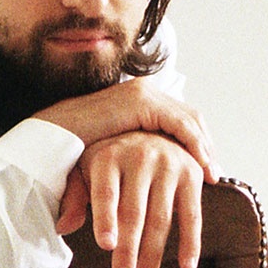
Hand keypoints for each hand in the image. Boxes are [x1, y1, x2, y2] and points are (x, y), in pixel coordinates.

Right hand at [33, 78, 219, 183]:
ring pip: (188, 119)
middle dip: (204, 144)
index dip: (194, 143)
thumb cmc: (75, 148)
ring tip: (211, 174)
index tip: (204, 169)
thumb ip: (132, 157)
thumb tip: (150, 177)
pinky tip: (200, 166)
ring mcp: (144, 93)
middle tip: (214, 172)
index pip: (178, 118)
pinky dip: (193, 145)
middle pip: (189, 116)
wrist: (53, 136)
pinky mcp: (142, 102)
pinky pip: (178, 123)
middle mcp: (144, 91)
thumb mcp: (112, 152)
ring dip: (203, 147)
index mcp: (138, 99)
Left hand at [55, 131, 202, 267]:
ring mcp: (169, 165)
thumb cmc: (113, 157)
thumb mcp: (88, 168)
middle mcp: (140, 157)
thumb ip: (76, 196)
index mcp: (109, 156)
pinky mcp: (191, 175)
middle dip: (128, 250)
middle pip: (133, 212)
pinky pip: (192, 213)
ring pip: (161, 218)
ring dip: (154, 254)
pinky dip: (191, 241)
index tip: (106, 246)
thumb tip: (63, 227)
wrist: (154, 129)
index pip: (106, 193)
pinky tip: (187, 265)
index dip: (106, 219)